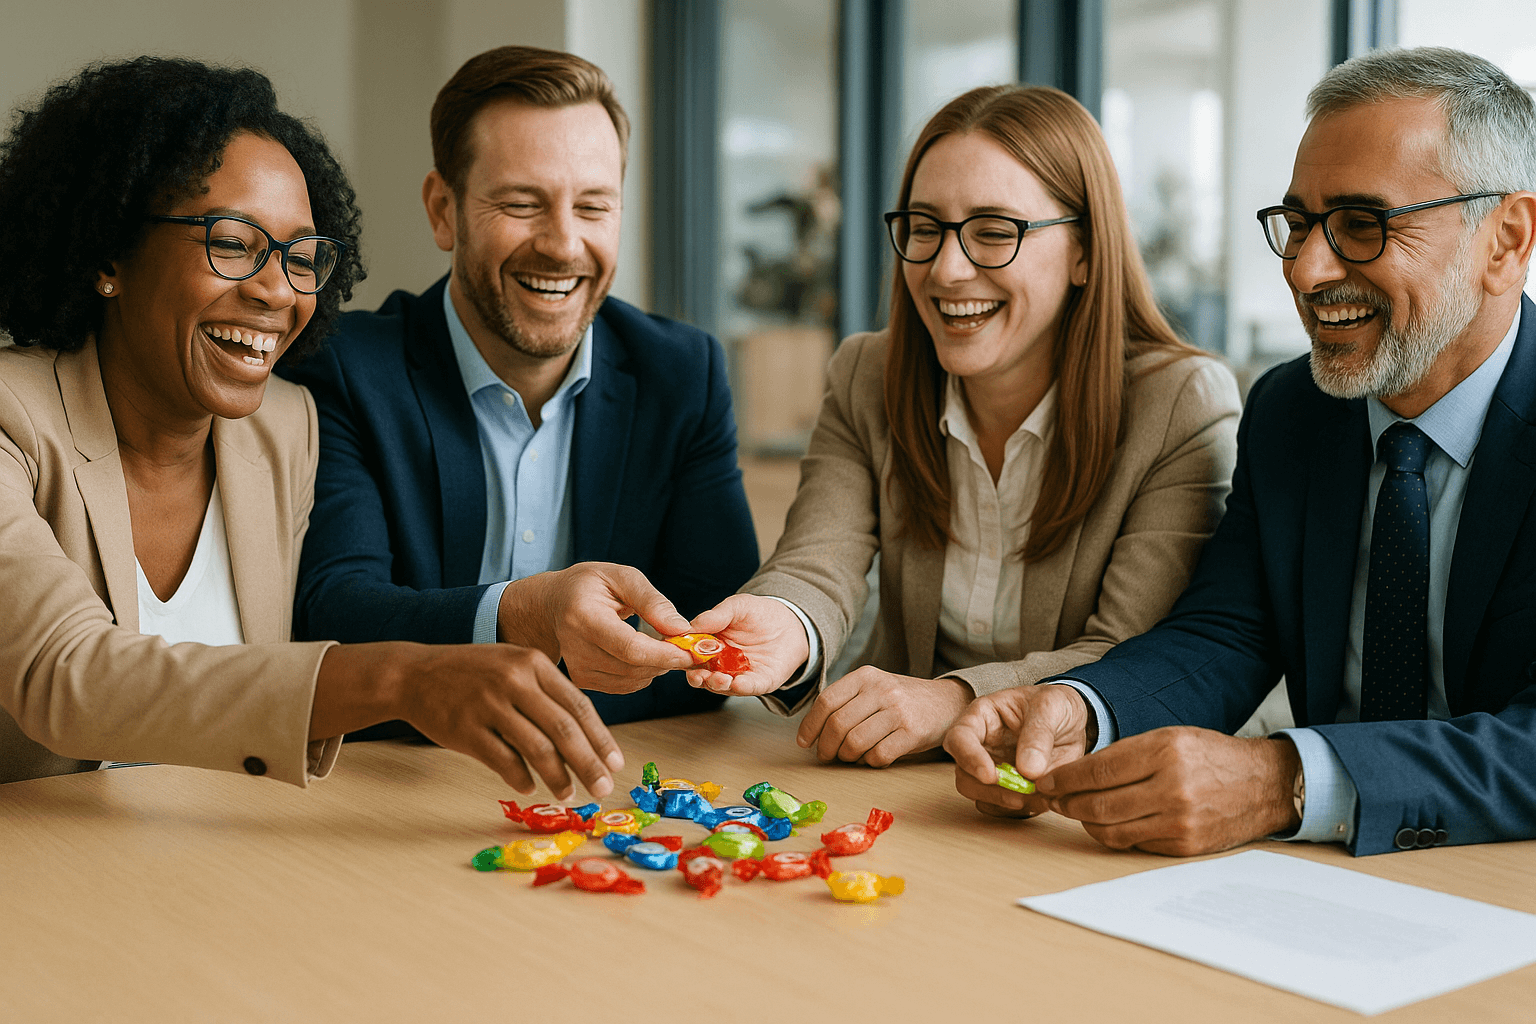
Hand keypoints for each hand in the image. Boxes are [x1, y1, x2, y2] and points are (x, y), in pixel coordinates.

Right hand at [313, 642, 623, 799]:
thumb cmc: (474, 674)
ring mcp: (488, 705)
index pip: (577, 704)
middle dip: (588, 762)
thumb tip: (587, 735)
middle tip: (602, 788)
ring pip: (536, 748)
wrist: (414, 674)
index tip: (616, 763)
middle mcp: (514, 681)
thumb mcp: (514, 665)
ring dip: (557, 776)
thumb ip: (547, 691)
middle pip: (563, 728)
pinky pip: (503, 760)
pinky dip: (521, 777)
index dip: (600, 737)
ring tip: (569, 793)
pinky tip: (530, 787)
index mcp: (533, 663)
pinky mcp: (466, 729)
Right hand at [498, 562, 694, 692]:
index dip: (664, 654)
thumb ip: (652, 601)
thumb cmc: (590, 585)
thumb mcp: (622, 577)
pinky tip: (645, 654)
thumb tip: (681, 628)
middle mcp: (575, 648)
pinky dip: (644, 672)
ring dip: (658, 666)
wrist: (554, 603)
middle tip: (687, 644)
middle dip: (668, 660)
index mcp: (583, 617)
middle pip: (634, 668)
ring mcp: (577, 669)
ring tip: (662, 644)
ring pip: (633, 681)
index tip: (692, 651)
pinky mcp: (582, 681)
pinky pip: (626, 686)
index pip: (629, 648)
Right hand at [678, 594, 811, 695]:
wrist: (791, 622)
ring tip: (718, 680)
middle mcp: (719, 664)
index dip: (681, 655)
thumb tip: (692, 626)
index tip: (677, 654)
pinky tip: (737, 683)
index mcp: (708, 645)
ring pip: (722, 686)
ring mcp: (738, 675)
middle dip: (697, 677)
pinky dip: (742, 688)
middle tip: (696, 675)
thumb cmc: (759, 613)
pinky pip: (748, 688)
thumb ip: (716, 615)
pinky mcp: (759, 682)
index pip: (689, 654)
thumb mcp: (737, 606)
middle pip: (701, 675)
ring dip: (717, 685)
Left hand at [797, 668, 971, 766]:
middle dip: (826, 747)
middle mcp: (881, 690)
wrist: (947, 702)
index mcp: (866, 676)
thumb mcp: (875, 687)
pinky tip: (873, 758)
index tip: (804, 742)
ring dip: (847, 756)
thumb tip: (813, 730)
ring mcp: (898, 711)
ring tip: (850, 757)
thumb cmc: (903, 700)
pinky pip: (878, 755)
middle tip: (826, 755)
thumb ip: (847, 701)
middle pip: (837, 724)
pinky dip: (869, 762)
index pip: (826, 701)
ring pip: (855, 742)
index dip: (810, 725)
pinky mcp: (912, 732)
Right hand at [943, 684, 1093, 817]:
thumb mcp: (1050, 706)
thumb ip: (1039, 734)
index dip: (969, 759)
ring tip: (1038, 797)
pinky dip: (1020, 811)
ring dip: (1007, 803)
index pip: (959, 738)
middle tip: (1020, 794)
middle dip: (990, 790)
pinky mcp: (1009, 789)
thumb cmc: (1054, 704)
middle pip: (964, 775)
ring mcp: (993, 770)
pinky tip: (1041, 800)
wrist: (1073, 720)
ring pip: (981, 796)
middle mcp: (981, 747)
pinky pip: (1003, 808)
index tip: (990, 775)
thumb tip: (1028, 770)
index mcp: (981, 718)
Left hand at [1037, 727, 1301, 855]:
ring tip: (1075, 810)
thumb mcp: (1169, 738)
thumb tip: (1075, 775)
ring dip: (1084, 822)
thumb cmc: (1210, 756)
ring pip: (1111, 829)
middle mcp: (1172, 787)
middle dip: (1067, 803)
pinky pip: (1133, 844)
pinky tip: (1105, 823)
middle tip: (1052, 799)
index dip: (1065, 778)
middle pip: (1099, 804)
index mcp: (1165, 751)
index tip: (1045, 780)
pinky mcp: (1185, 846)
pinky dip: (1113, 834)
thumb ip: (1125, 754)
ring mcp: (1180, 821)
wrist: (1263, 785)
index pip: (1098, 770)